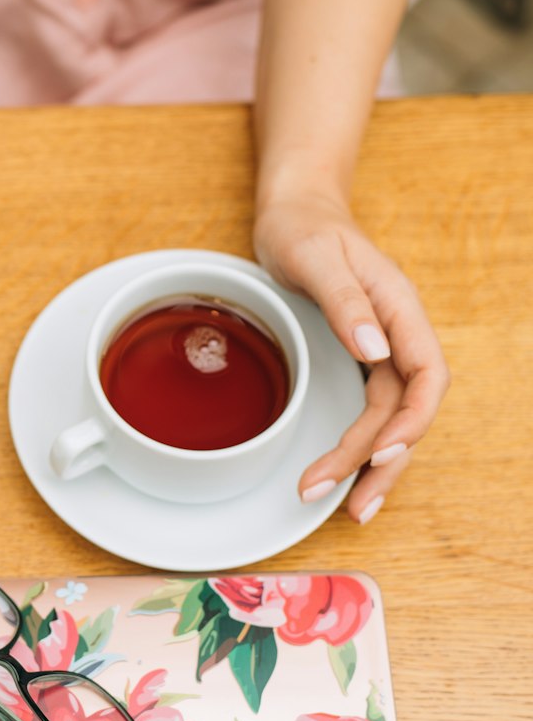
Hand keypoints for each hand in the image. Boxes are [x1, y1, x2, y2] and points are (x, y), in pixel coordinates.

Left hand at [253, 192, 449, 522]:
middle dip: (381, 461)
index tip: (381, 452)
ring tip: (346, 509)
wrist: (293, 211)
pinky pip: (368, 414)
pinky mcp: (356, 361)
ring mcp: (379, 350)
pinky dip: (358, 449)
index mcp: (398, 309)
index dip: (412, 420)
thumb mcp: (316, 256)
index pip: (427, 375)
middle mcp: (395, 335)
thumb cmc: (304, 227)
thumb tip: (375, 350)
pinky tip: (344, 479)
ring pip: (389, 421)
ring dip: (371, 468)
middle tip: (346, 502)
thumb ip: (345, 301)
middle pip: (407, 411)